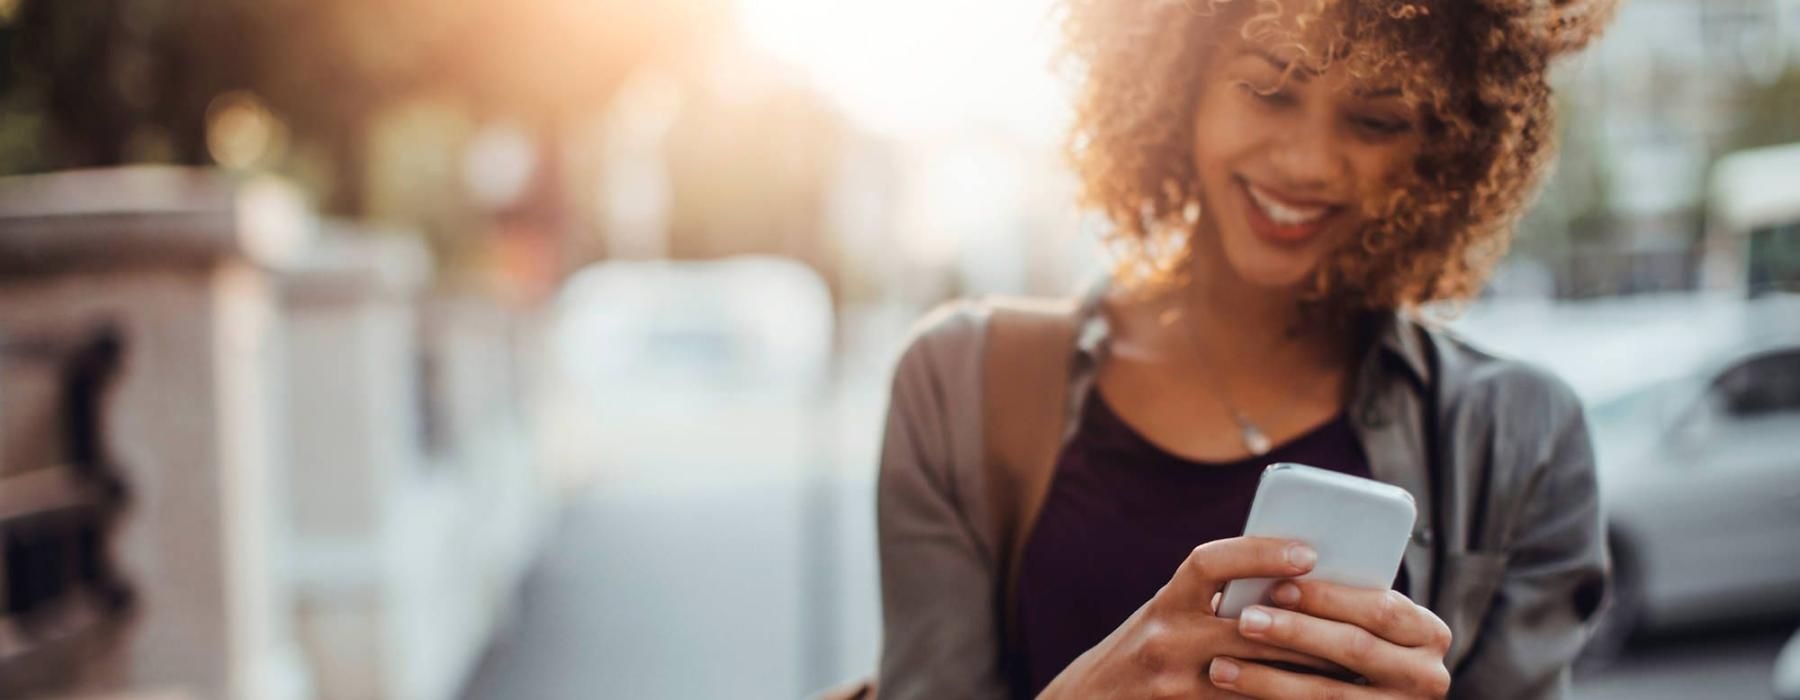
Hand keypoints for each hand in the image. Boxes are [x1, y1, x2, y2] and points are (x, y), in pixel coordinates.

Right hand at [1039, 537, 1336, 698]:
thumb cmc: (1144, 652)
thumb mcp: (1168, 615)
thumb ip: (1213, 599)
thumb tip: (1288, 579)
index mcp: (1165, 603)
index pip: (1209, 564)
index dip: (1258, 553)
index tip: (1307, 553)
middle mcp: (1166, 640)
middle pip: (1249, 627)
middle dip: (1306, 623)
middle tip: (1358, 619)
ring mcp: (1175, 685)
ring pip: (1257, 676)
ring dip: (1306, 670)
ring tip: (1351, 663)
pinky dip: (1281, 697)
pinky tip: (1313, 695)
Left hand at [1207, 579, 1452, 698]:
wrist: (1371, 697)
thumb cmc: (1358, 640)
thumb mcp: (1365, 619)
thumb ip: (1342, 600)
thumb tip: (1281, 565)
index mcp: (1428, 633)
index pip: (1380, 608)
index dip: (1328, 597)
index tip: (1278, 586)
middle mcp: (1427, 677)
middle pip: (1354, 649)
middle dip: (1295, 633)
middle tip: (1245, 620)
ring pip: (1329, 695)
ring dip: (1269, 680)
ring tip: (1221, 667)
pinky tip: (1238, 695)